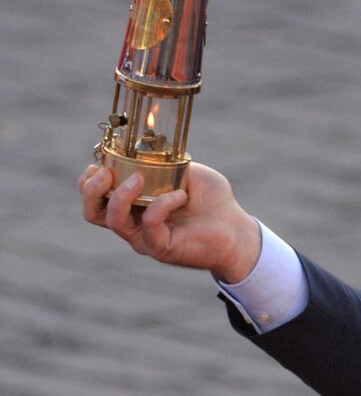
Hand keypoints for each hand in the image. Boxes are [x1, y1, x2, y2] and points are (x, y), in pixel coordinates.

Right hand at [79, 162, 262, 283]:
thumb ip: (164, 161)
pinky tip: (180, 195)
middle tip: (106, 173)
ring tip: (139, 178)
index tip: (101, 163)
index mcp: (133, 205)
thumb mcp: (186, 171)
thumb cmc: (212, 201)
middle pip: (93, 213)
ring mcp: (145, 238)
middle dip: (91, 190)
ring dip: (121, 195)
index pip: (96, 197)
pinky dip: (161, 205)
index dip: (89, 180)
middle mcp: (133, 223)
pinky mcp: (161, 248)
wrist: (236, 227)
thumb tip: (144, 147)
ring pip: (113, 221)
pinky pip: (149, 225)